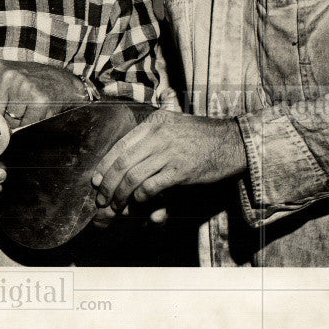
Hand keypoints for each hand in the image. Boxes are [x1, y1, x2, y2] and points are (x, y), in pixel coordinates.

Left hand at [0, 59, 87, 128]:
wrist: (62, 83)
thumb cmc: (25, 85)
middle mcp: (4, 76)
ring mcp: (22, 88)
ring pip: (3, 127)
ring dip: (6, 133)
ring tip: (18, 120)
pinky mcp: (39, 101)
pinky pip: (23, 130)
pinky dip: (24, 131)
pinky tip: (31, 119)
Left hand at [92, 110, 247, 214]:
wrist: (232, 141)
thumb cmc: (201, 136)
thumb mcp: (173, 124)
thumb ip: (152, 135)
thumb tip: (128, 159)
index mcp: (154, 123)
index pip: (120, 146)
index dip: (105, 165)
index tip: (96, 180)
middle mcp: (158, 135)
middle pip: (123, 163)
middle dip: (109, 184)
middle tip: (102, 198)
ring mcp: (169, 152)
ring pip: (134, 176)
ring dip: (121, 194)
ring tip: (116, 205)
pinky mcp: (181, 170)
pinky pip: (152, 186)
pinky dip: (142, 197)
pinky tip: (139, 202)